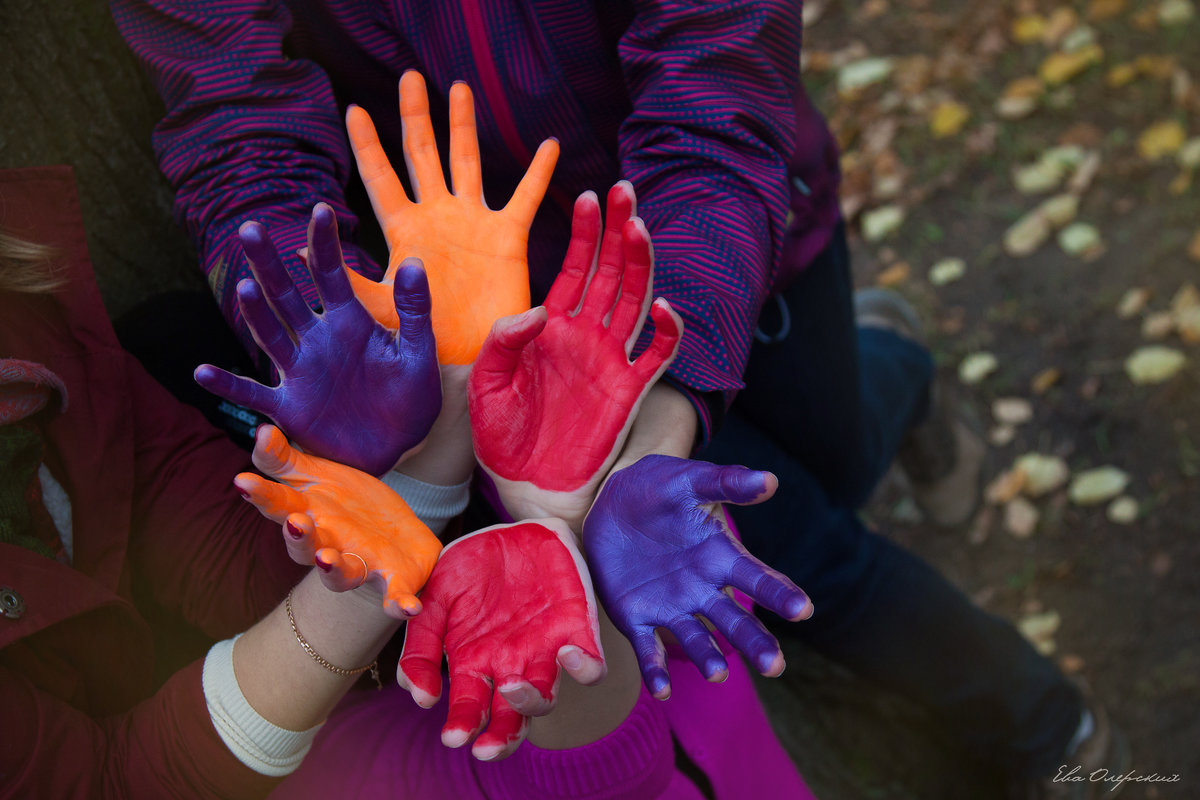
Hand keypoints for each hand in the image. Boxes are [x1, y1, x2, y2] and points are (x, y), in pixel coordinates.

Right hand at [195, 204, 440, 475]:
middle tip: (251, 229)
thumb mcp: (418, 351)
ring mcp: (300, 371)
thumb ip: (414, 309)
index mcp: (350, 322)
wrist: (402, 444)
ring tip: (246, 287)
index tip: (320, 208)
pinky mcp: (290, 408)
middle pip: (287, 296)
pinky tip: (202, 372)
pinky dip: (229, 386)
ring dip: (256, 313)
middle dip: (270, 264)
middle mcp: (317, 339)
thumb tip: (412, 261)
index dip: (324, 243)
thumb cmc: (411, 395)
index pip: (331, 274)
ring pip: (270, 335)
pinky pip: (253, 394)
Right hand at [235, 425, 441, 617]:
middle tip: (295, 521)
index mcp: (310, 516)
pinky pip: (394, 596)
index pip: (280, 505)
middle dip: (298, 537)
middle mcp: (329, 546)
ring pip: (341, 575)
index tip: (243, 480)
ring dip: (333, 569)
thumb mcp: (317, 476)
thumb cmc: (348, 507)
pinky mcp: (392, 581)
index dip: (262, 495)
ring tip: (326, 558)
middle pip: (305, 547)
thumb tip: (262, 430)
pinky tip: (408, 608)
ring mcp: (360, 565)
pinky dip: (399, 602)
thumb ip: (285, 459)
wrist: (397, 538)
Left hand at [346, 71, 557, 364]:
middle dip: (415, 117)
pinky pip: (525, 197)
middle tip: (409, 78)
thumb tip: (302, 251)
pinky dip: (539, 172)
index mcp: (405, 231)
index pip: (381, 178)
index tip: (353, 109)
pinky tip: (549, 144)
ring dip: (463, 125)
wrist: (473, 361)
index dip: (368, 145)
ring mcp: (473, 223)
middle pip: (423, 155)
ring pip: (468, 162)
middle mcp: (438, 218)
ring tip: (459, 86)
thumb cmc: (424, 339)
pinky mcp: (509, 238)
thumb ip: (348, 280)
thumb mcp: (381, 308)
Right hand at [397, 519, 604, 760]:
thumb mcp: (434, 597)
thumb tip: (418, 696)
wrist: (513, 525)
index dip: (465, 727)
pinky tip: (565, 654)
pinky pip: (591, 665)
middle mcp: (511, 664)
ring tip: (512, 686)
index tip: (454, 734)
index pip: (472, 711)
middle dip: (500, 739)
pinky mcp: (577, 628)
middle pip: (512, 718)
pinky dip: (584, 668)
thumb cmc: (471, 565)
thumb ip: (419, 644)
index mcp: (475, 663)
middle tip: (485, 748)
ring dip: (530, 702)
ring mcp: (545, 649)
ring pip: (547, 698)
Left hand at [468, 184, 682, 529]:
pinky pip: (656, 354)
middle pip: (610, 272)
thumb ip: (503, 342)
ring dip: (640, 264)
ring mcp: (610, 360)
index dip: (584, 233)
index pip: (573, 268)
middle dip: (617, 230)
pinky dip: (668, 331)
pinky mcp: (628, 390)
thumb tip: (539, 311)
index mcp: (550, 327)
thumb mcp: (486, 383)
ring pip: (635, 300)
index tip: (588, 196)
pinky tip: (666, 306)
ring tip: (638, 226)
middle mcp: (585, 335)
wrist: (523, 483)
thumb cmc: (500, 434)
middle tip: (625, 191)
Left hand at [582, 455, 811, 698]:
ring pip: (696, 637)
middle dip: (754, 641)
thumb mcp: (688, 480)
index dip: (779, 593)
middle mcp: (701, 588)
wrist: (610, 500)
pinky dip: (655, 669)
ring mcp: (670, 605)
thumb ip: (725, 482)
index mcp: (719, 556)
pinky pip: (647, 647)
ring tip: (718, 673)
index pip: (757, 578)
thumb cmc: (658, 487)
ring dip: (708, 657)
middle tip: (775, 666)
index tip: (803, 608)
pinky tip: (661, 691)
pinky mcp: (636, 617)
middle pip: (734, 619)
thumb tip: (771, 480)